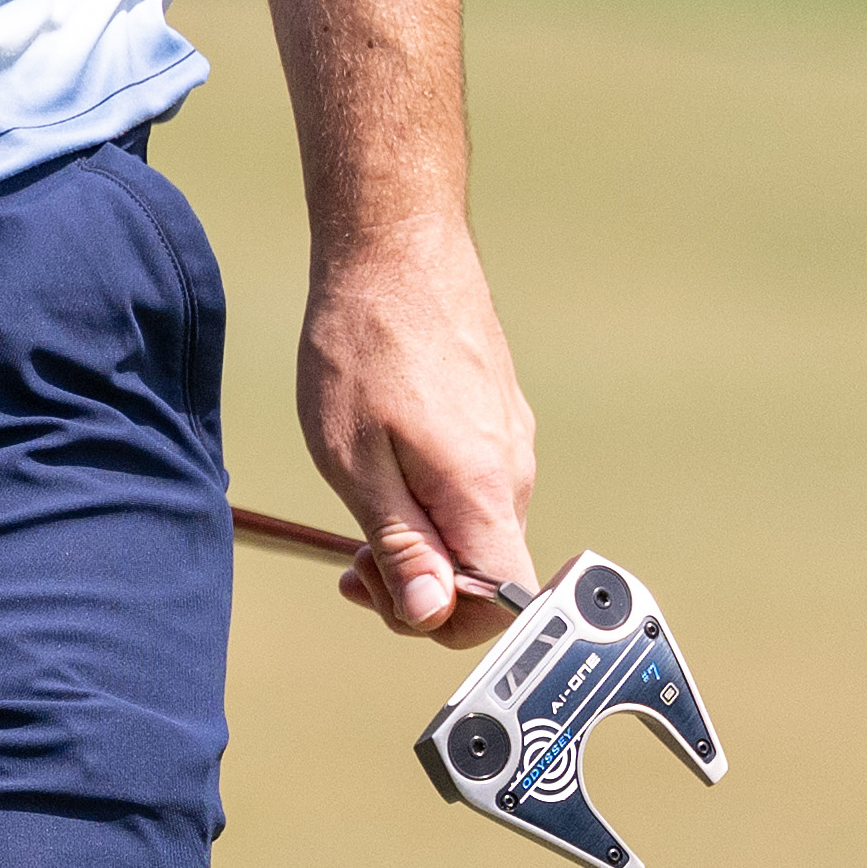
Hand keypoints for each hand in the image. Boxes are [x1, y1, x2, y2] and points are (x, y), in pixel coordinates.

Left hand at [303, 216, 537, 640]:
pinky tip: (388, 459)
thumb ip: (400, 544)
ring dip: (425, 538)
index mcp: (483, 493)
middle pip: (488, 574)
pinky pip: (478, 485)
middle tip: (352, 559)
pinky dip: (435, 497)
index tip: (382, 590)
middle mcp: (514, 473)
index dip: (444, 622)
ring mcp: (513, 440)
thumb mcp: (355, 460)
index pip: (503, 607)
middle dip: (422, 584)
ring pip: (479, 528)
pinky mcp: (500, 413)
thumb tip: (431, 616)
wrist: (395, 245)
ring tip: (361, 497)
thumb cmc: (363, 346)